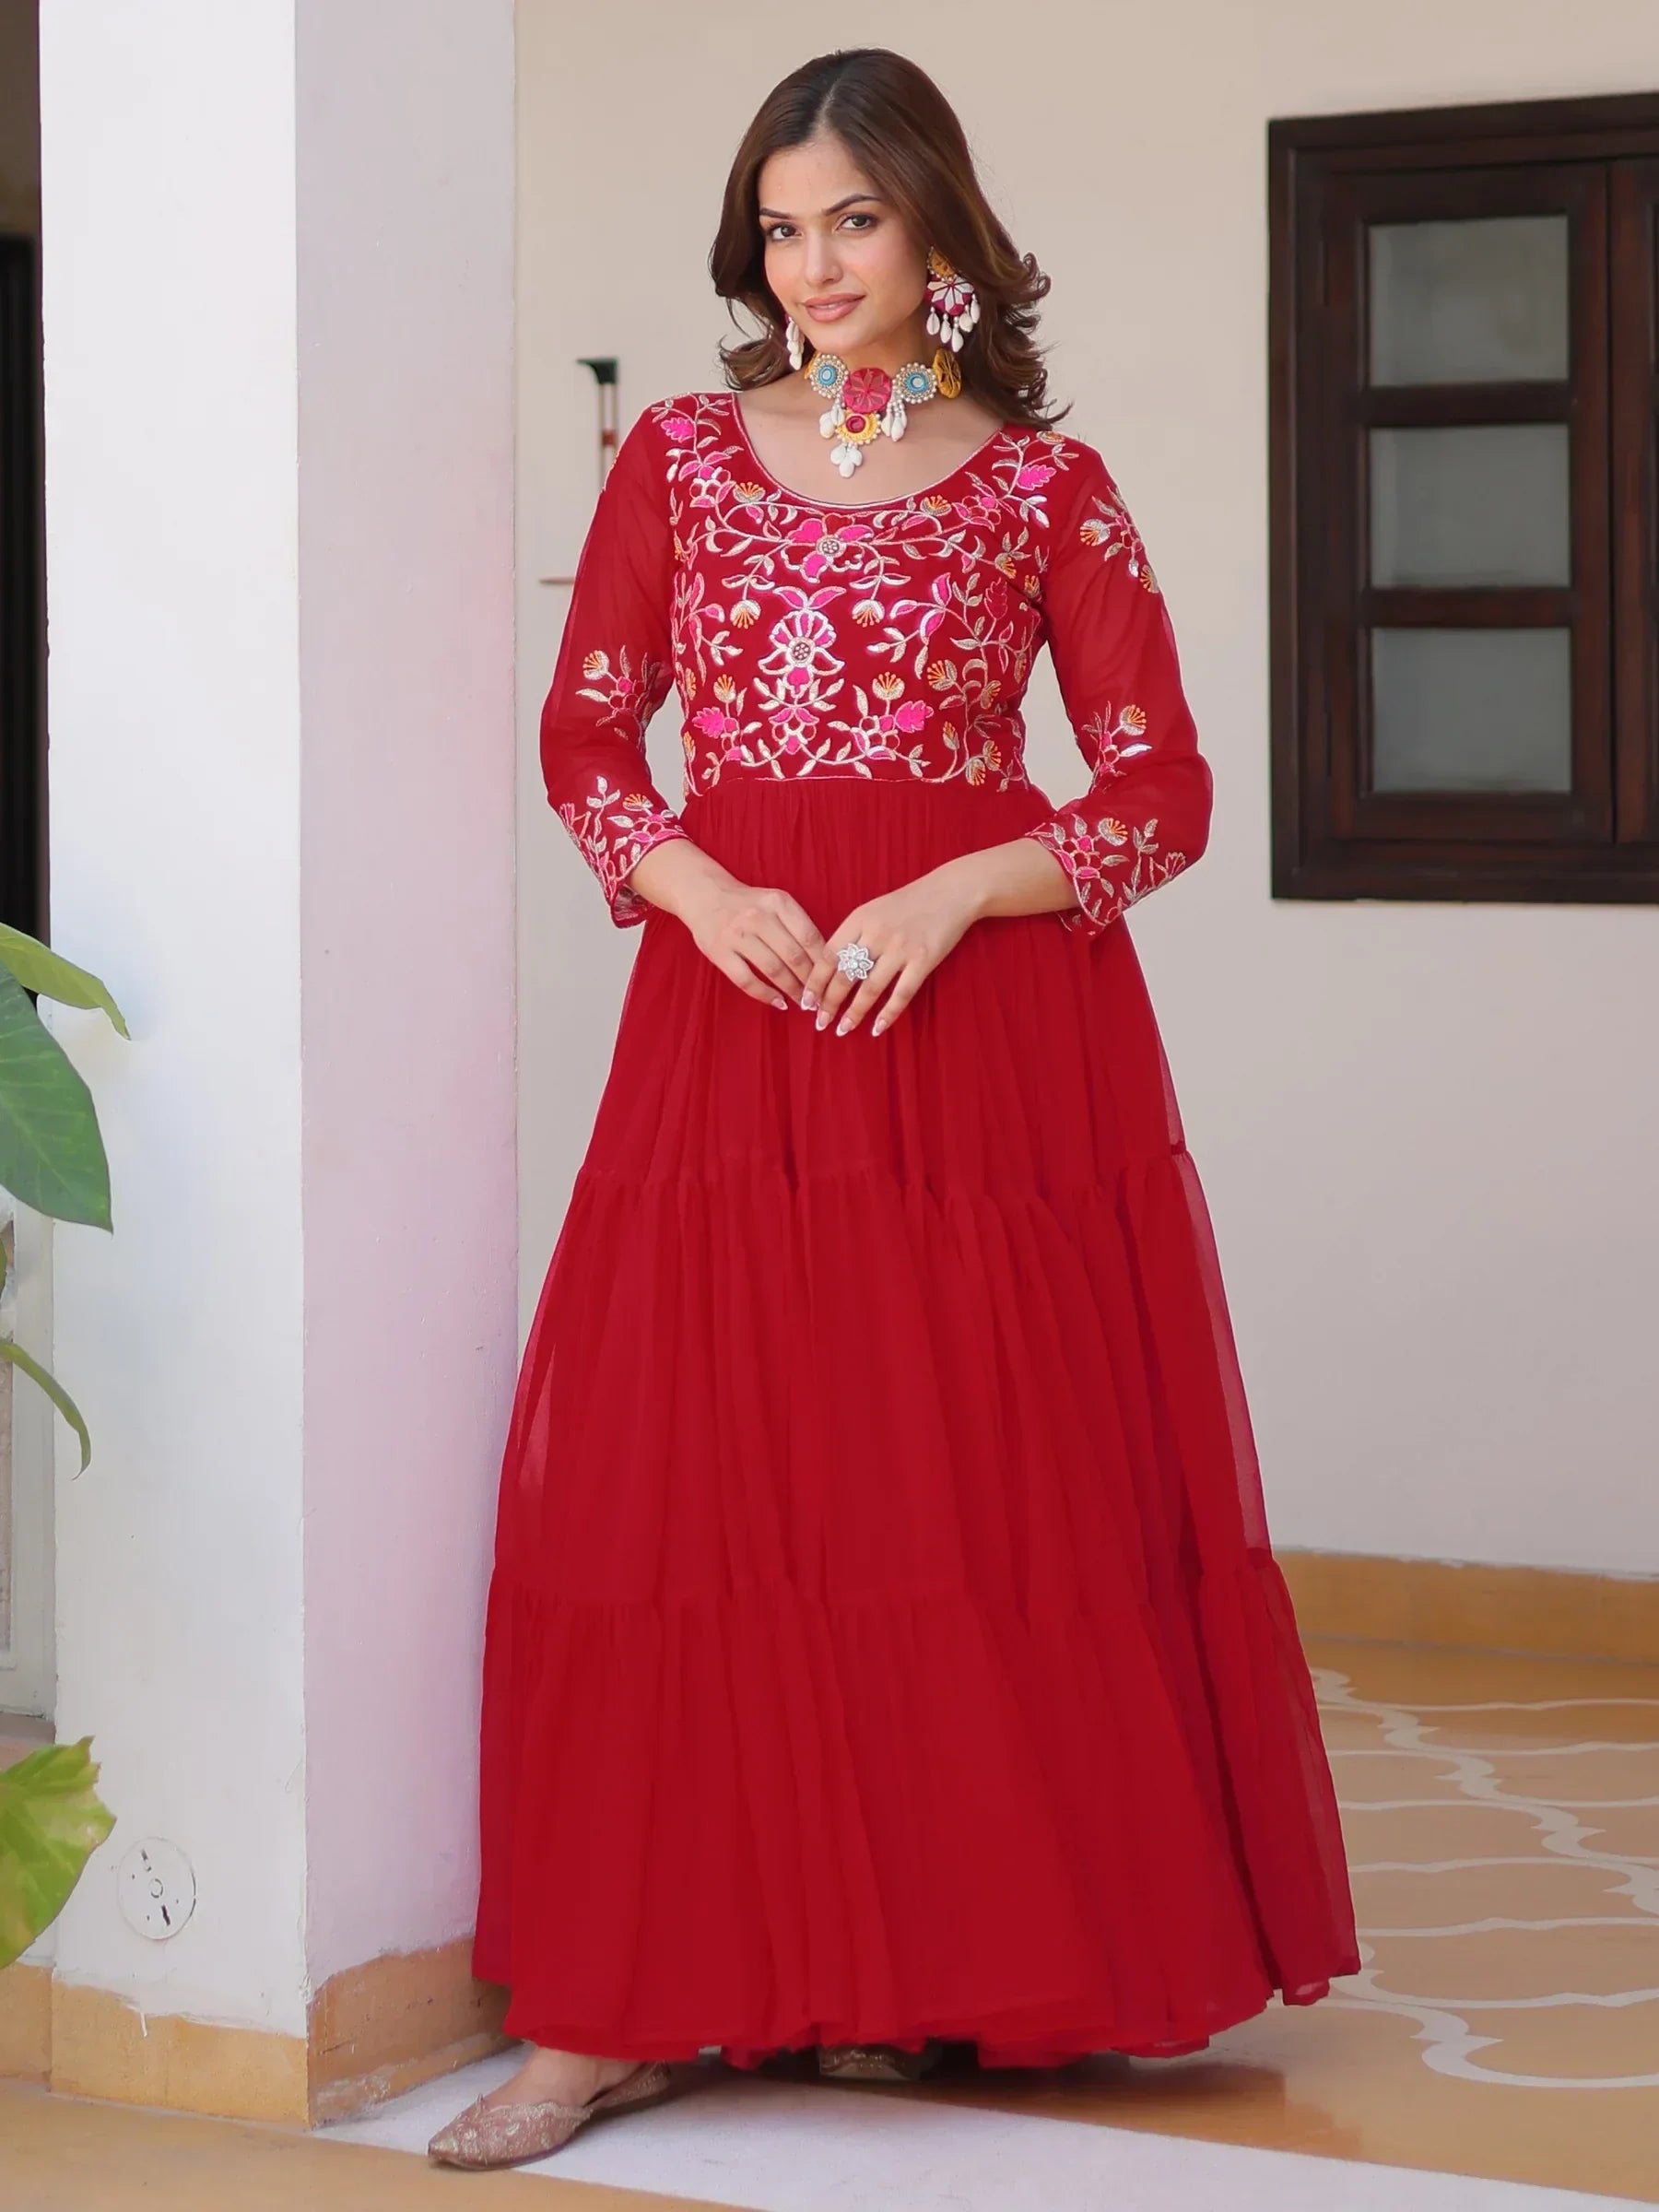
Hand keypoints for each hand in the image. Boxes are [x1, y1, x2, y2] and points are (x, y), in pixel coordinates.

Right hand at [679, 874, 830, 1011]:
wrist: (706, 895)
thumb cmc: (749, 904)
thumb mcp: (776, 903)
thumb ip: (797, 925)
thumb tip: (824, 962)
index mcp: (778, 902)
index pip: (810, 937)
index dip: (824, 963)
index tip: (832, 980)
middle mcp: (758, 916)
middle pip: (794, 956)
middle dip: (810, 982)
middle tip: (820, 997)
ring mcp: (737, 935)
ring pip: (773, 969)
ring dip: (792, 990)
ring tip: (803, 1002)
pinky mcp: (719, 952)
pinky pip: (746, 980)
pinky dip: (766, 995)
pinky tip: (779, 1002)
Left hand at [808, 866, 982, 1036]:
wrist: (951, 892)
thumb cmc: (909, 903)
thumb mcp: (873, 909)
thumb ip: (853, 934)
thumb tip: (831, 967)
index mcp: (860, 919)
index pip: (829, 956)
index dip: (815, 982)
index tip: (806, 1001)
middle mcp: (877, 933)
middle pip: (846, 975)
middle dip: (829, 1003)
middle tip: (820, 1021)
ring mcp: (901, 948)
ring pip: (870, 988)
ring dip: (854, 1013)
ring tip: (843, 1029)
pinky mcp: (924, 960)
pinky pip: (901, 994)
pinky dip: (888, 1014)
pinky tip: (877, 1028)